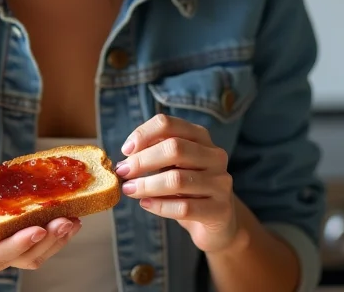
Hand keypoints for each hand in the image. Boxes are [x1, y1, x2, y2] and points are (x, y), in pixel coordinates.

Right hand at [0, 161, 81, 273]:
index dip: (16, 245)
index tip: (37, 229)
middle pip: (22, 258)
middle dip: (46, 242)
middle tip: (65, 221)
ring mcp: (7, 248)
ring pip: (35, 256)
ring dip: (57, 241)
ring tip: (74, 221)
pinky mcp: (20, 239)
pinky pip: (41, 245)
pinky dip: (58, 235)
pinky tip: (72, 217)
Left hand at [116, 114, 238, 253]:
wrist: (218, 220)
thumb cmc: (188, 187)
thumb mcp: (173, 164)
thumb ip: (154, 153)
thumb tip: (126, 156)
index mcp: (200, 136)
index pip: (168, 124)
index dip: (143, 134)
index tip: (125, 150)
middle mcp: (214, 155)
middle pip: (174, 148)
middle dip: (143, 160)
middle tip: (123, 172)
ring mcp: (221, 182)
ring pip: (177, 179)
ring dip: (147, 185)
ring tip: (129, 189)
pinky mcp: (221, 210)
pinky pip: (184, 207)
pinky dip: (159, 206)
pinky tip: (145, 204)